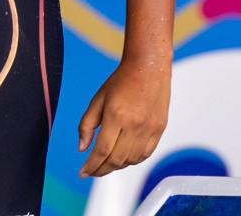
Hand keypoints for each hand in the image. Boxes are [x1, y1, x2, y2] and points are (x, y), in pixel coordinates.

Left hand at [76, 58, 170, 176]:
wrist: (148, 68)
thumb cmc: (122, 81)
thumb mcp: (98, 99)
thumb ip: (87, 124)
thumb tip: (81, 148)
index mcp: (116, 115)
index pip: (102, 150)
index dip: (91, 165)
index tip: (83, 172)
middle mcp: (134, 125)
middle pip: (116, 159)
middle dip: (101, 169)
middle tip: (92, 171)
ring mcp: (149, 129)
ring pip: (131, 160)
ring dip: (116, 166)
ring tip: (106, 163)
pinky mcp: (159, 130)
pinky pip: (145, 154)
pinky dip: (132, 160)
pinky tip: (123, 157)